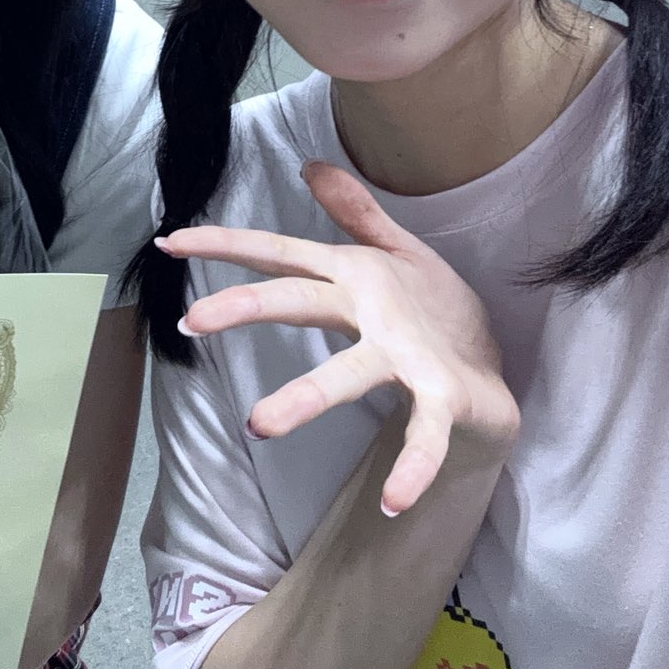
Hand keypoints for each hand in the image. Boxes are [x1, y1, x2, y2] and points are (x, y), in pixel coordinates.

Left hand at [159, 160, 518, 515]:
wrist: (500, 367)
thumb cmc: (437, 313)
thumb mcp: (396, 256)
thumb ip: (352, 215)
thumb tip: (310, 165)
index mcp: (355, 277)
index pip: (280, 253)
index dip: (225, 245)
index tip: (167, 243)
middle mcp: (374, 309)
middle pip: (301, 300)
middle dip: (246, 307)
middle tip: (191, 321)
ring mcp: (408, 355)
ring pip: (350, 374)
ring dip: (306, 398)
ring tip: (257, 427)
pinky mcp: (444, 396)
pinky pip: (425, 436)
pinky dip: (412, 469)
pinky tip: (391, 503)